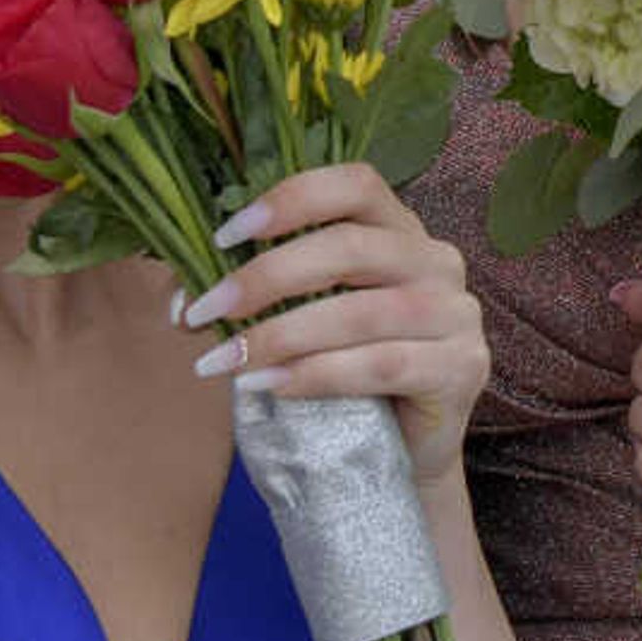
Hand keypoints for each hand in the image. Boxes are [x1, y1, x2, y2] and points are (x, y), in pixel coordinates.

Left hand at [183, 163, 487, 482]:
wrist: (404, 456)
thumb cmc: (345, 375)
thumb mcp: (302, 320)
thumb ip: (255, 296)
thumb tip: (177, 298)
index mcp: (400, 228)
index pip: (355, 184)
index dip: (291, 198)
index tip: (226, 235)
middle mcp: (436, 259)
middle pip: (350, 247)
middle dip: (267, 277)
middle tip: (206, 310)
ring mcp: (458, 313)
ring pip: (361, 312)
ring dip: (283, 334)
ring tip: (226, 360)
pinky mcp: (463, 368)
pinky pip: (382, 364)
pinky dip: (318, 374)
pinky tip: (272, 386)